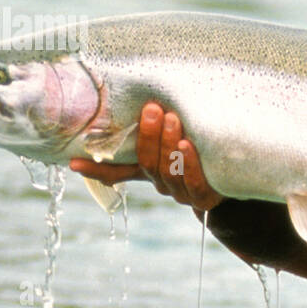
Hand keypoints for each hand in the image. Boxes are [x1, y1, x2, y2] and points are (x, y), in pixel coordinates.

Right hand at [70, 103, 223, 211]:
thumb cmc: (197, 155)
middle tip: (153, 109)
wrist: (231, 182)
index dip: (96, 168)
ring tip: (173, 119)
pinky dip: (190, 164)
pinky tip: (188, 144)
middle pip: (148, 164)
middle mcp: (162, 184)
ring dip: (169, 145)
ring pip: (169, 172)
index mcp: (149, 172)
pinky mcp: (205, 198)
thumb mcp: (171, 145)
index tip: (74, 161)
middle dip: (149, 136)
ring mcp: (182, 193)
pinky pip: (194, 183)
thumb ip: (152, 135)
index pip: (117, 172)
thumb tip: (127, 112)